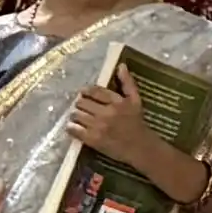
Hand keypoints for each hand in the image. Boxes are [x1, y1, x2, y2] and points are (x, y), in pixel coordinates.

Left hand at [63, 80, 177, 188]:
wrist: (140, 147)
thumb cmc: (137, 123)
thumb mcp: (136, 100)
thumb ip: (128, 82)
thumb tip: (121, 65)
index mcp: (117, 102)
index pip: (94, 91)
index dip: (86, 91)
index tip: (84, 93)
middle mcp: (107, 113)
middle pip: (82, 102)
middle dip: (80, 103)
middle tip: (81, 107)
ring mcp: (98, 126)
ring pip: (76, 114)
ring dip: (75, 115)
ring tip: (78, 116)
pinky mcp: (92, 139)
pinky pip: (74, 129)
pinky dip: (71, 127)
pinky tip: (74, 127)